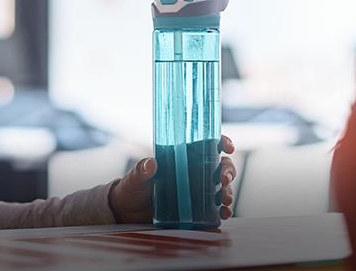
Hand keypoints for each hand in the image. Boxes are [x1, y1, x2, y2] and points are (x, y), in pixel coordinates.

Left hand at [109, 135, 237, 222]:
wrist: (127, 213)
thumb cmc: (133, 188)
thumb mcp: (136, 177)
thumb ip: (141, 170)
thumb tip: (150, 163)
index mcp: (182, 158)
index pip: (207, 145)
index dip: (221, 142)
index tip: (227, 147)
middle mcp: (193, 172)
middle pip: (220, 167)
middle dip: (228, 171)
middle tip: (224, 179)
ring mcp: (196, 191)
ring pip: (221, 188)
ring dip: (228, 192)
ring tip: (226, 201)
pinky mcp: (195, 210)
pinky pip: (214, 209)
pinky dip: (222, 211)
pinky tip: (223, 214)